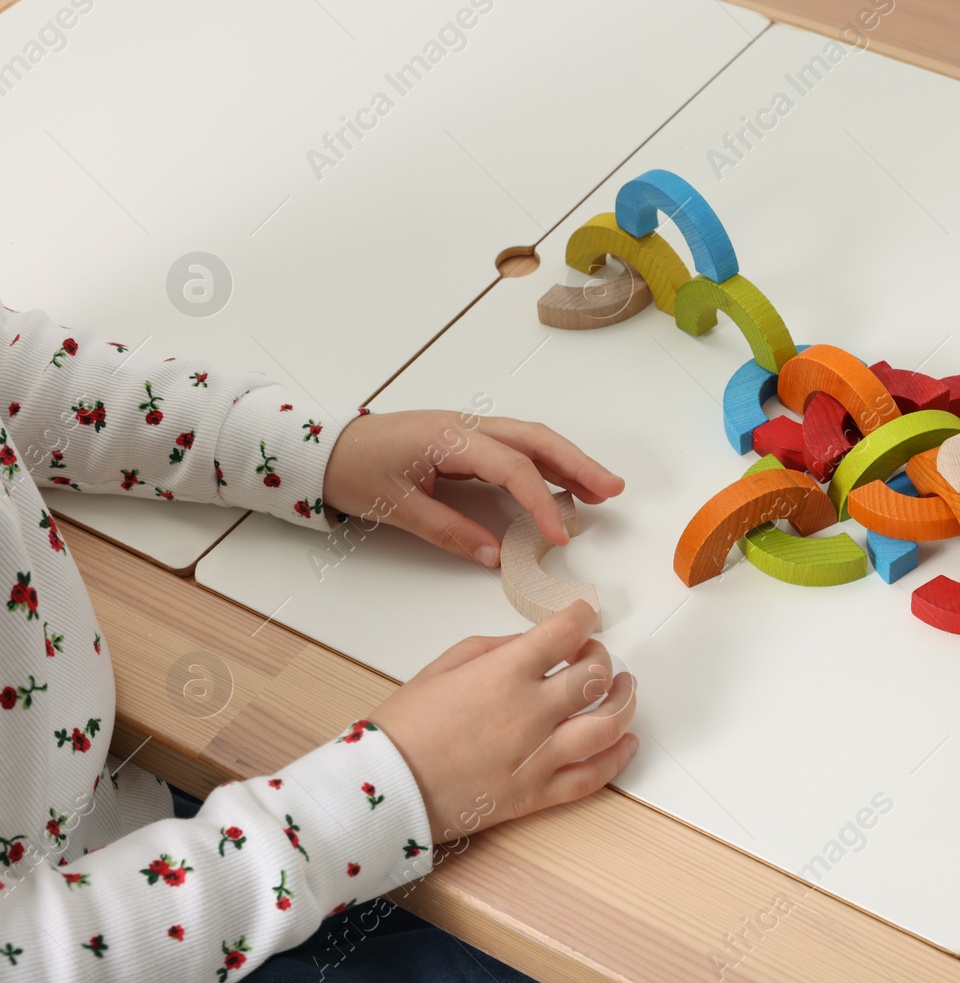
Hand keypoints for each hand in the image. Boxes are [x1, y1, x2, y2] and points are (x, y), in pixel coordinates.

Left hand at [323, 410, 624, 566]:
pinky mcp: (467, 440)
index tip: (559, 536)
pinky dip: (546, 464)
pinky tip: (565, 483)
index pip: (511, 467)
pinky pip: (517, 447)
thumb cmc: (353, 470)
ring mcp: (469, 429)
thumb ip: (449, 532)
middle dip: (578, 465)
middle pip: (536, 440)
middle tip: (613, 491)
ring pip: (532, 440)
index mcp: (448, 438)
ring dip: (569, 462)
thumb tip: (495, 557)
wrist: (322, 448)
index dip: (540, 502)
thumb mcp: (396, 508)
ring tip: (602, 488)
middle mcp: (466, 426)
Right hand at [370, 601, 637, 843]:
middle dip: (603, 659)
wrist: (383, 788)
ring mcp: (537, 756)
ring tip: (625, 690)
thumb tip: (532, 644)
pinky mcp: (536, 794)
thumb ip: (496, 649)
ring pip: (607, 725)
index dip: (582, 618)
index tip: (584, 616)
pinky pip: (592, 777)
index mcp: (505, 673)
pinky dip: (617, 759)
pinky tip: (627, 742)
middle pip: (595, 676)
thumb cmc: (403, 727)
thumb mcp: (444, 666)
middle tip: (596, 656)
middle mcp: (530, 712)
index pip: (565, 633)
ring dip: (624, 702)